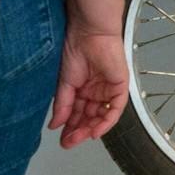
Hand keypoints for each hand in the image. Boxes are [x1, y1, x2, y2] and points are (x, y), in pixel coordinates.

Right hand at [49, 23, 129, 147]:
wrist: (88, 32)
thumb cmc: (75, 48)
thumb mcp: (64, 82)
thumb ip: (62, 105)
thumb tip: (55, 125)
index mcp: (82, 89)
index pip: (77, 114)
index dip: (70, 128)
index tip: (62, 140)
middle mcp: (96, 90)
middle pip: (89, 117)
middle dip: (79, 131)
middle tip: (69, 142)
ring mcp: (108, 88)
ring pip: (102, 116)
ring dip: (90, 129)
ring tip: (78, 138)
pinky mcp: (120, 85)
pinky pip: (115, 109)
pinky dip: (106, 122)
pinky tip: (95, 131)